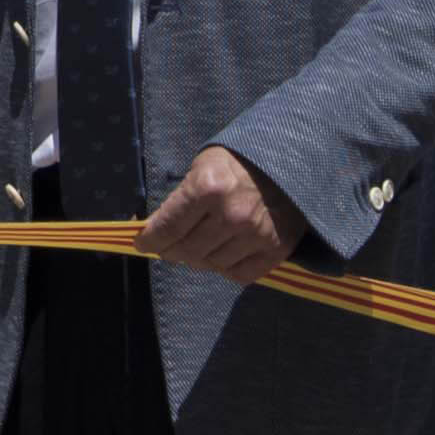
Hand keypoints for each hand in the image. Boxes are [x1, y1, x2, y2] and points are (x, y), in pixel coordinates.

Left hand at [137, 144, 296, 282]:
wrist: (291, 159)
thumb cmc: (238, 161)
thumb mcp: (201, 167)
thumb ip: (180, 200)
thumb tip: (156, 231)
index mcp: (207, 189)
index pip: (168, 228)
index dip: (150, 239)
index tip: (143, 243)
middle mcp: (231, 216)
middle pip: (187, 251)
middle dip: (172, 250)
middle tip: (170, 246)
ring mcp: (256, 235)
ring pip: (211, 265)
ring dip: (200, 258)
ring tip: (201, 244)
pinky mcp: (276, 249)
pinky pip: (239, 275)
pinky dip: (227, 268)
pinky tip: (225, 252)